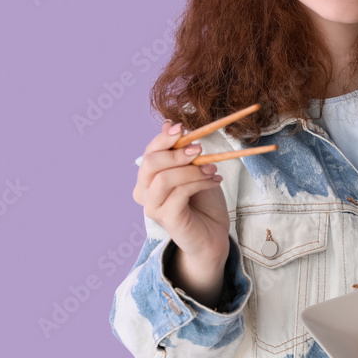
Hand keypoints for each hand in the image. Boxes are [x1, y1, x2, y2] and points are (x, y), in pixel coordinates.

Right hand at [133, 121, 229, 299]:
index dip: (163, 138)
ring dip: (191, 170)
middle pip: (150, 163)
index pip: (149, 152)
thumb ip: (181, 150)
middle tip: (200, 149)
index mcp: (147, 178)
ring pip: (164, 178)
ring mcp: (153, 208)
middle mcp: (144, 193)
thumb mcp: (194, 169)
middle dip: (176, 152)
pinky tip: (214, 181)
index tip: (182, 128)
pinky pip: (179, 193)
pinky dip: (199, 183)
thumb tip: (169, 123)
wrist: (213, 234)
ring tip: (213, 169)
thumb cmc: (202, 202)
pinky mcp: (167, 219)